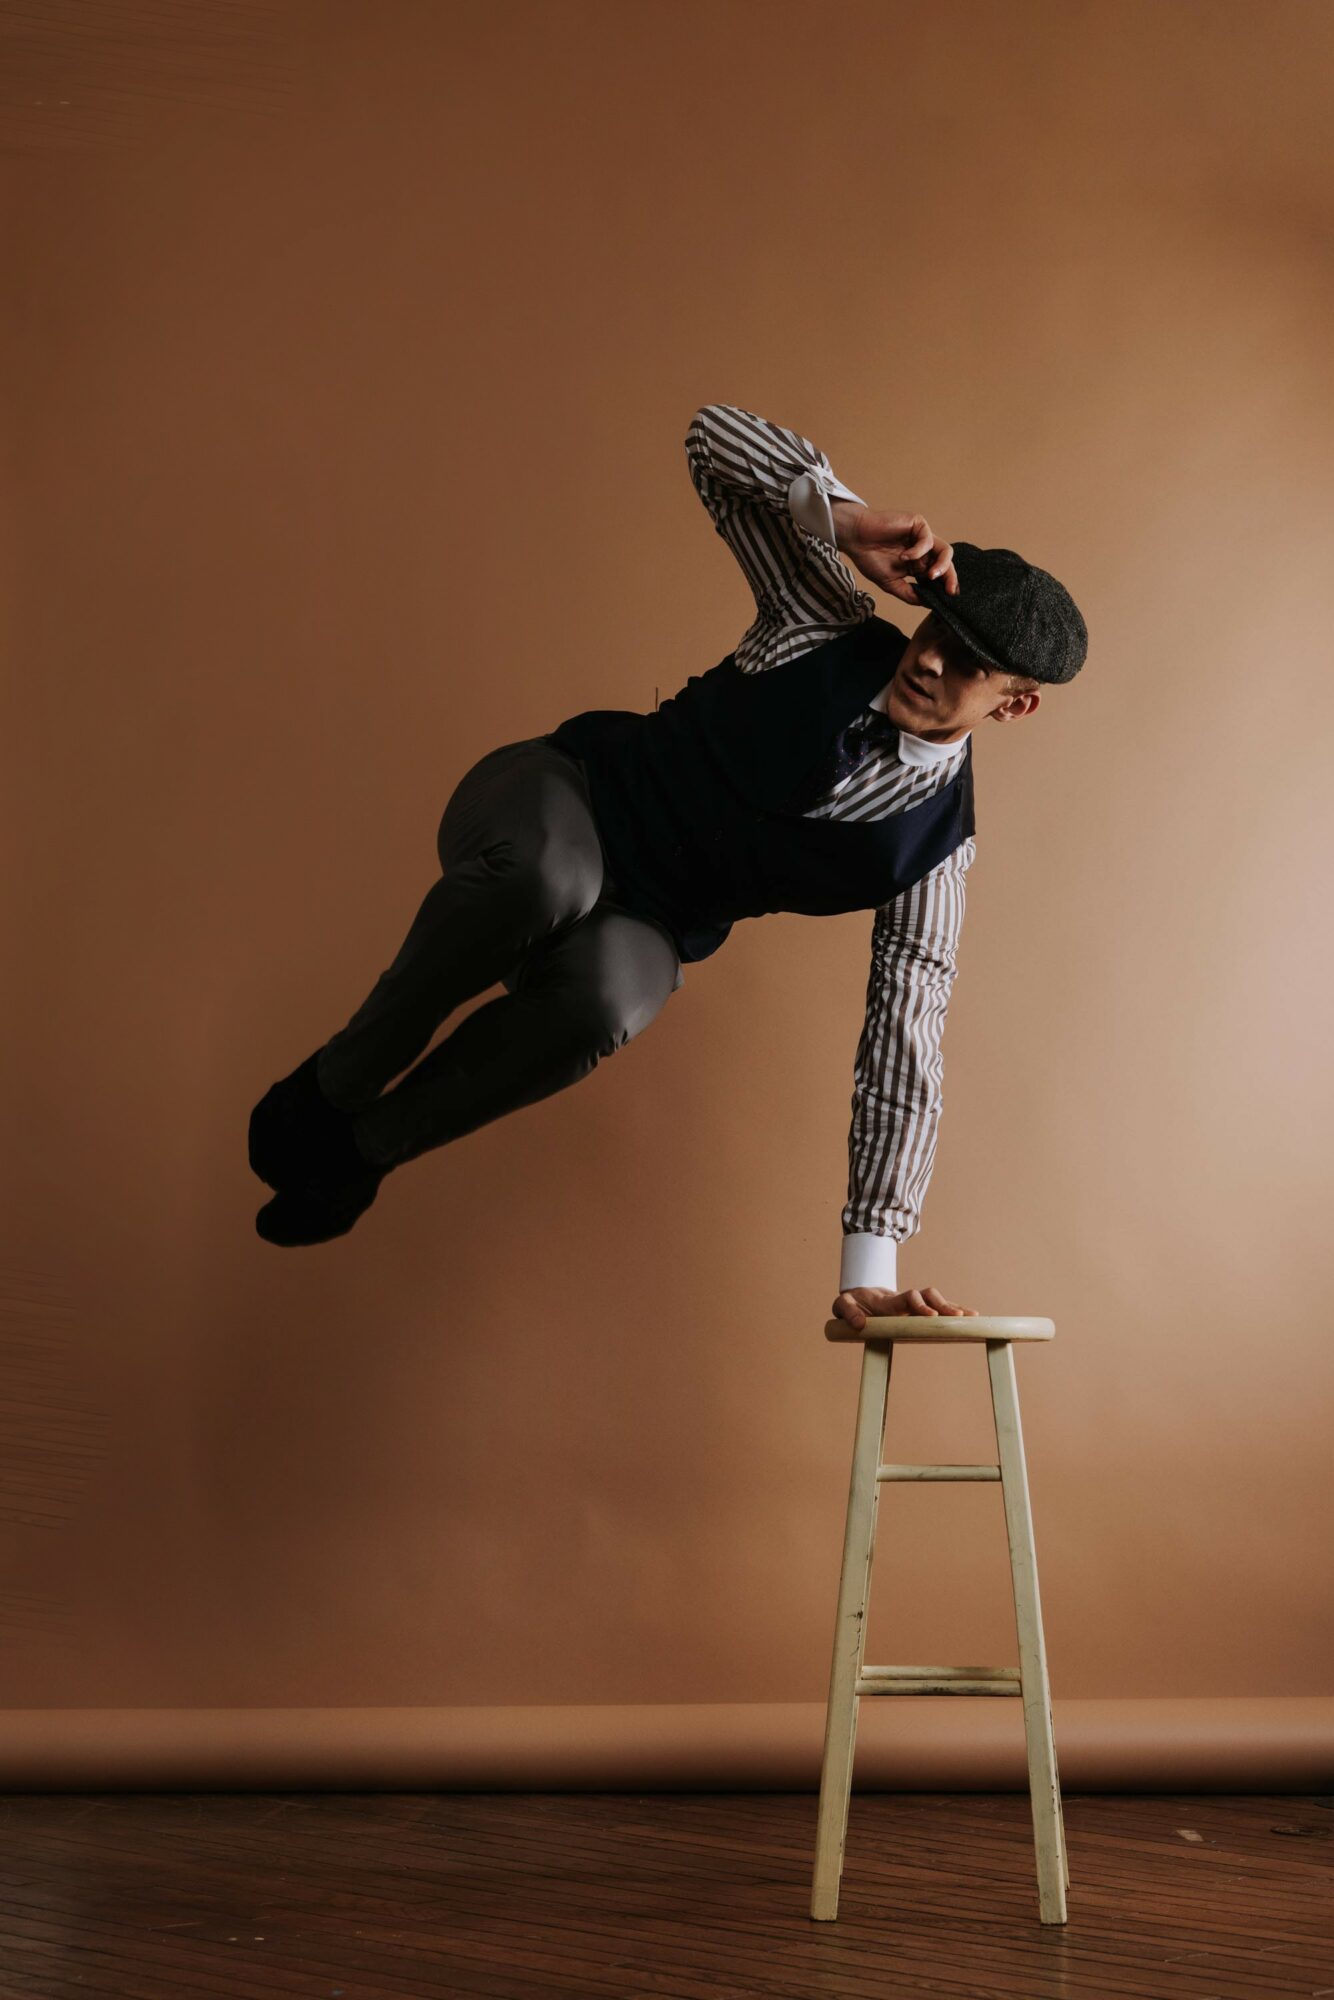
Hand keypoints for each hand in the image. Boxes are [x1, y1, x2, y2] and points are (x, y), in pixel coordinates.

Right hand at [831, 502, 958, 605]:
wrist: (856, 538)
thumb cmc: (869, 558)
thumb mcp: (891, 583)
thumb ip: (909, 594)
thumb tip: (928, 604)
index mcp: (918, 565)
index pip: (938, 576)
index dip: (945, 587)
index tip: (949, 600)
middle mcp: (923, 551)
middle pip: (946, 564)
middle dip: (950, 578)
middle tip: (949, 591)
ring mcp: (922, 537)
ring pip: (945, 551)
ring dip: (942, 565)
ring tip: (931, 575)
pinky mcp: (918, 525)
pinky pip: (928, 540)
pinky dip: (918, 551)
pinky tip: (903, 557)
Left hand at [831, 1285, 979, 1330]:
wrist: (860, 1294)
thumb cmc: (853, 1302)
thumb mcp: (842, 1305)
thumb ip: (848, 1311)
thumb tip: (859, 1324)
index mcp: (889, 1301)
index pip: (908, 1298)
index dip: (919, 1305)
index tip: (929, 1316)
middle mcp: (905, 1300)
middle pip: (928, 1297)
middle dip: (943, 1305)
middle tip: (958, 1317)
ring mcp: (914, 1304)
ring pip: (937, 1301)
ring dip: (953, 1307)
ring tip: (972, 1317)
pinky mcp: (919, 1310)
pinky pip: (939, 1310)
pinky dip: (954, 1312)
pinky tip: (971, 1318)